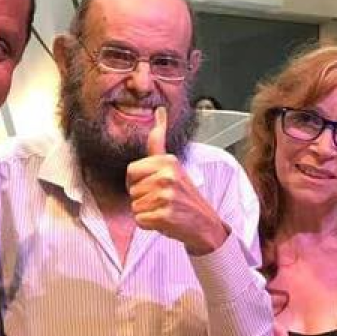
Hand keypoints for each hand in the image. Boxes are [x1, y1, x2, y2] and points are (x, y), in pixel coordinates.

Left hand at [127, 106, 227, 253]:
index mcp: (168, 161)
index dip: (137, 182)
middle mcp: (168, 176)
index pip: (131, 171)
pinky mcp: (165, 215)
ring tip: (166, 210)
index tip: (154, 186)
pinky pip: (140, 220)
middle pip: (131, 190)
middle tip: (163, 201)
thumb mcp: (173, 165)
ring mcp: (167, 195)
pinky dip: (150, 225)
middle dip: (143, 199)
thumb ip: (159, 141)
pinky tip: (165, 221)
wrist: (205, 224)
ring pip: (134, 206)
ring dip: (146, 212)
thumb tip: (159, 110)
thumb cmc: (185, 197)